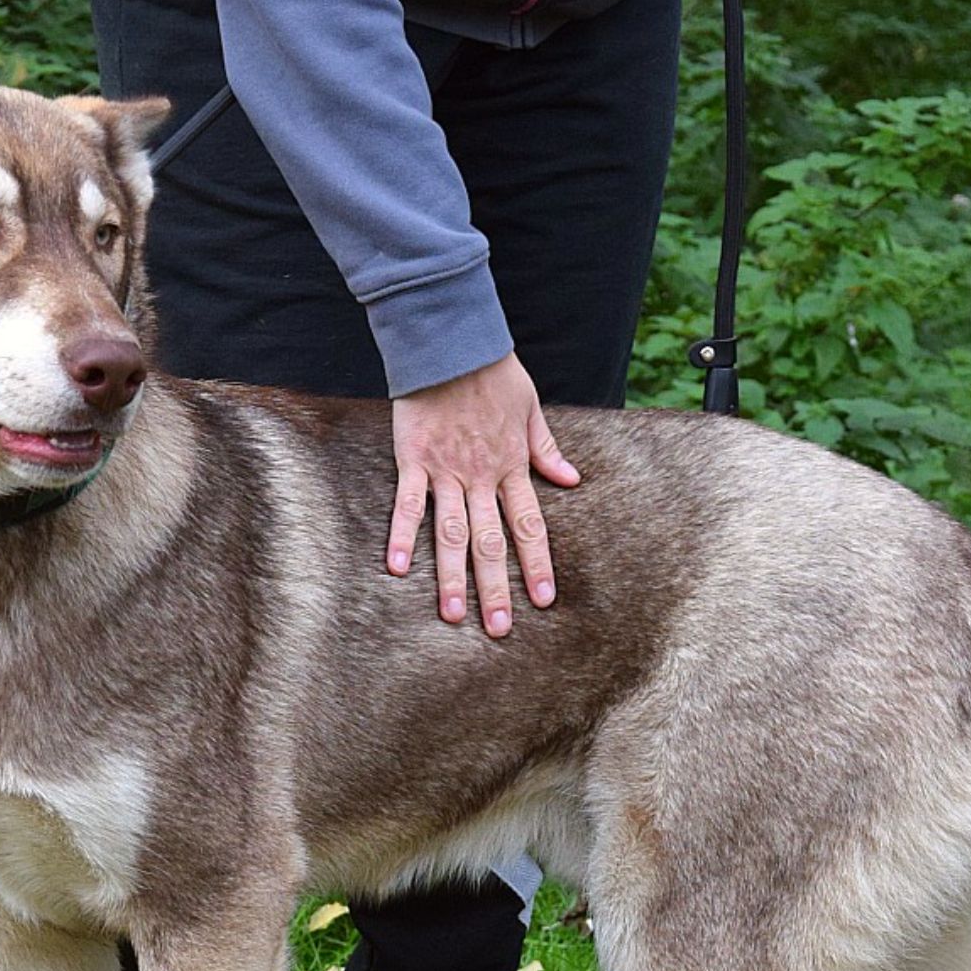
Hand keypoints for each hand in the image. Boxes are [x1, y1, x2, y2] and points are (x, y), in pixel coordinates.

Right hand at [388, 351, 577, 635]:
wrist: (453, 341)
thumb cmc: (493, 372)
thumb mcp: (531, 409)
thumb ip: (546, 450)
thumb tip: (572, 480)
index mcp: (512, 466)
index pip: (529, 526)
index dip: (537, 564)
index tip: (543, 600)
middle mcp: (481, 476)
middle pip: (490, 542)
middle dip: (495, 588)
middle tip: (498, 629)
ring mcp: (446, 471)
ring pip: (450, 533)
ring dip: (452, 576)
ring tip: (452, 616)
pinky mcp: (414, 459)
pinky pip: (407, 504)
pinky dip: (401, 536)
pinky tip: (398, 570)